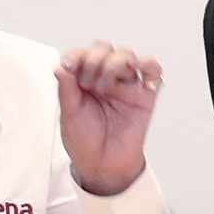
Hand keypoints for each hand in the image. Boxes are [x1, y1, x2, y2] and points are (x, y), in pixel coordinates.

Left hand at [57, 40, 158, 195]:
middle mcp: (105, 79)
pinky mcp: (145, 95)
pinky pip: (153, 71)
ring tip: (104, 86)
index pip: (81, 54)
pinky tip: (135, 67)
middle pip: (103, 48)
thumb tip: (59, 66)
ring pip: (125, 55)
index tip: (68, 67)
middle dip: (93, 59)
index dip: (75, 55)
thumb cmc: (84, 140)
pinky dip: (147, 63)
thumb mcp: (68, 114)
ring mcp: (126, 85)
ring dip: (113, 63)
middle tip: (87, 82)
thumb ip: (66, 89)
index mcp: (83, 80)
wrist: (101, 164)